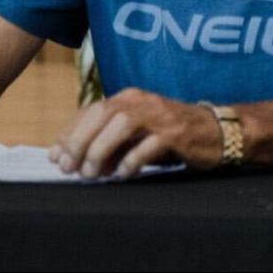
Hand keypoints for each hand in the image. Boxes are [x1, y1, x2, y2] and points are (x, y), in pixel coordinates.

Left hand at [48, 88, 221, 178]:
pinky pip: (148, 145)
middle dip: (79, 141)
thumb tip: (79, 161)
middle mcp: (140, 100)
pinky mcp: (176, 133)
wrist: (217, 131)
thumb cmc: (171, 135)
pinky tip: (122, 175)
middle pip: (100, 114)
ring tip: (91, 173)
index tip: (55, 155)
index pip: (89, 111)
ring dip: (100, 150)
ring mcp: (158, 115)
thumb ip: (111, 141)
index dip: (69, 133)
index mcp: (127, 97)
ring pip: (120, 125)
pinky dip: (131, 160)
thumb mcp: (137, 133)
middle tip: (68, 166)